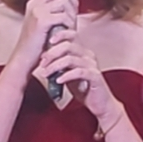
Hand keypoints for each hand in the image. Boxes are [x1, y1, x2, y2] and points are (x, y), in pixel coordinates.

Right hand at [10, 0, 77, 80]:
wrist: (24, 58)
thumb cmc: (35, 45)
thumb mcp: (42, 25)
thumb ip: (51, 13)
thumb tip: (67, 6)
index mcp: (34, 3)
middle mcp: (34, 4)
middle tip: (75, 10)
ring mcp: (37, 12)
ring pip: (62, 1)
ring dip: (71, 12)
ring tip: (72, 24)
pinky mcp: (41, 22)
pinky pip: (62, 16)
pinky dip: (69, 23)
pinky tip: (68, 31)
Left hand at [34, 13, 118, 128]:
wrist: (100, 105)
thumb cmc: (85, 90)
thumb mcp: (69, 74)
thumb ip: (61, 64)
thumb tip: (44, 58)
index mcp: (83, 52)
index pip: (71, 36)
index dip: (58, 36)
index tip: (46, 42)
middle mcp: (89, 56)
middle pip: (68, 46)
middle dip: (52, 53)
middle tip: (42, 63)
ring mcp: (92, 66)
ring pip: (70, 59)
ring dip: (55, 66)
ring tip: (46, 73)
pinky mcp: (95, 77)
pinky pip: (78, 72)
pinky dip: (66, 76)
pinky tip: (58, 80)